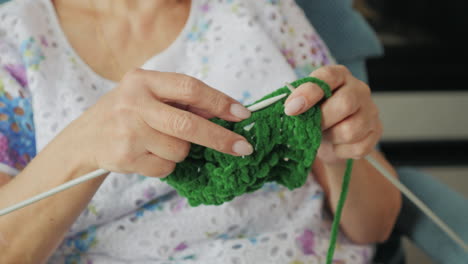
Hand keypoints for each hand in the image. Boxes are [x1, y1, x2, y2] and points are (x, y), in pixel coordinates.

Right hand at [60, 69, 252, 177]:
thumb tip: (223, 114)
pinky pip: (166, 167)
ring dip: (181, 151)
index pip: (190, 88)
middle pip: (188, 125)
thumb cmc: (126, 114)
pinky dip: (166, 165)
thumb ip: (180, 101)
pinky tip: (148, 154)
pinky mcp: (125, 156)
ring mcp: (128, 131)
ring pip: (180, 150)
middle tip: (244, 147)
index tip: (243, 114)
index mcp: (143, 80)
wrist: (85, 139)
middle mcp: (133, 103)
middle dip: (221, 138)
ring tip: (159, 142)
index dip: (220, 102)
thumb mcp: (148, 96)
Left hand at [284, 65, 381, 163]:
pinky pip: (358, 147)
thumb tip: (290, 108)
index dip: (308, 92)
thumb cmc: (316, 115)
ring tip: (324, 134)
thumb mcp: (304, 105)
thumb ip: (298, 102)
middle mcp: (358, 89)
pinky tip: (336, 144)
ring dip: (331, 137)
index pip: (327, 77)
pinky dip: (341, 151)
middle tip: (311, 127)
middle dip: (322, 120)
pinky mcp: (376, 132)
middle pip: (345, 104)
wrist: (330, 138)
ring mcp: (371, 111)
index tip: (290, 109)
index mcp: (338, 75)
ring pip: (350, 130)